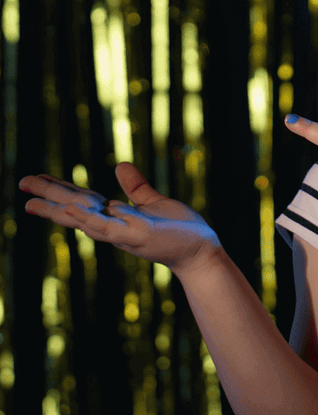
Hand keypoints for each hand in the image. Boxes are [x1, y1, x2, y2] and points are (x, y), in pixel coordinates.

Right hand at [19, 164, 219, 275]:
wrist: (200, 249)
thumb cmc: (178, 229)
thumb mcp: (154, 203)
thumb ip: (136, 187)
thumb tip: (119, 165)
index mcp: (116, 217)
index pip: (82, 201)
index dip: (59, 190)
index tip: (35, 180)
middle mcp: (114, 226)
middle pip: (76, 209)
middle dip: (49, 198)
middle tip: (21, 184)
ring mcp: (124, 233)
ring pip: (87, 220)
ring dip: (62, 210)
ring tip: (35, 200)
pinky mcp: (140, 235)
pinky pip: (111, 228)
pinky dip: (91, 219)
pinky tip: (74, 210)